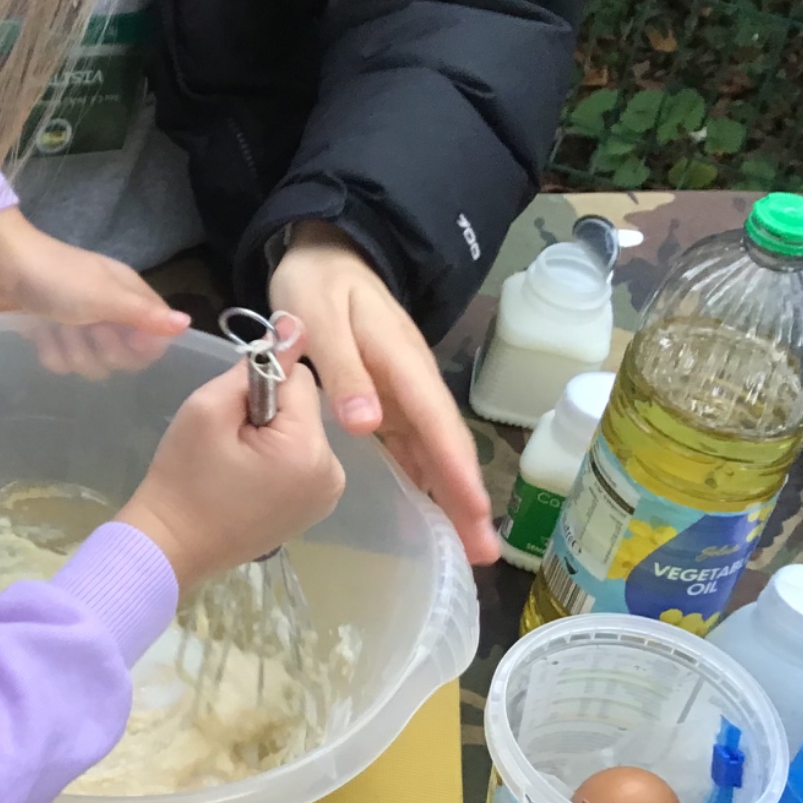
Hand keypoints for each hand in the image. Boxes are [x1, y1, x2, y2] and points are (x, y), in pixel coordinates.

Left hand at [0, 207, 188, 376]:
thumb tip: (188, 324)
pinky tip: (39, 334)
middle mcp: (108, 312)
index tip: (124, 338)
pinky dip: (49, 351)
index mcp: (128, 296)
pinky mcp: (52, 337)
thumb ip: (145, 316)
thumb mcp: (105, 296)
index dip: (141, 347)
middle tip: (85, 328)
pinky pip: (63, 363)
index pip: (154, 339)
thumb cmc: (57, 277)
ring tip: (56, 327)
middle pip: (123, 357)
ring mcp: (79, 326)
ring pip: (91, 364)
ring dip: (71, 350)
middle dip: (101, 349)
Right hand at [117, 331, 343, 590]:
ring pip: (304, 432)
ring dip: (274, 435)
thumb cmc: (183, 477)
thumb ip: (253, 369)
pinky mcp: (317, 508)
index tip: (230, 415)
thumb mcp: (207, 409)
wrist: (171, 545)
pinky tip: (248, 480)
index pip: (300, 378)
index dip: (258, 387)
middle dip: (268, 413)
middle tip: (228, 443)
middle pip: (306, 407)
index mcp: (309, 449)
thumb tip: (296, 328)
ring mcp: (328, 496)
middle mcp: (333, 472)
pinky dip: (279, 459)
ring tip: (236, 463)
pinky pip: (304, 459)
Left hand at [269, 221, 498, 564]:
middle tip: (483, 551)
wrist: (325, 251)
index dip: (454, 472)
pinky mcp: (390, 394)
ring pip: (433, 447)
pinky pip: (414, 441)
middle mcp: (411, 378)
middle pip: (444, 443)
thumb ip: (342, 368)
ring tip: (470, 542)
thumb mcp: (319, 318)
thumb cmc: (318, 284)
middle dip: (465, 497)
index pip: (435, 424)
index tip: (475, 514)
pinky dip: (427, 474)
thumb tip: (369, 425)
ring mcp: (403, 388)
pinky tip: (433, 505)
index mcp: (400, 360)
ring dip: (451, 493)